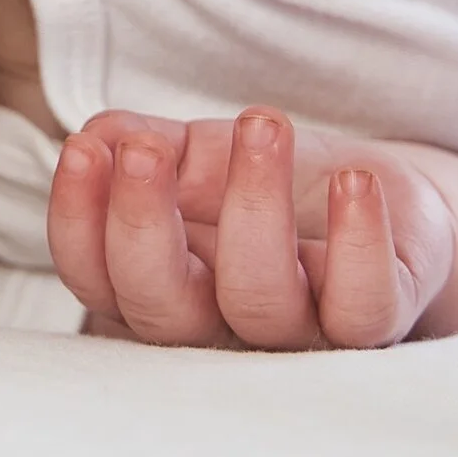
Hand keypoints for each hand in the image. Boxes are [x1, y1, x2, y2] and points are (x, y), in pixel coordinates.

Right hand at [48, 107, 455, 349]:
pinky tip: (352, 182)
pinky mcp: (373, 319)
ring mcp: (296, 332)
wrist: (377, 199)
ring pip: (260, 300)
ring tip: (261, 124)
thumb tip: (97, 136)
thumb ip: (143, 145)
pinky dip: (358, 243)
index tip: (82, 149)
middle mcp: (218, 325)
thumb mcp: (199, 157)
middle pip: (161, 309)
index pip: (98, 277)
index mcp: (162, 287)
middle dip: (143, 228)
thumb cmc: (271, 187)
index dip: (80, 222)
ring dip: (254, 207)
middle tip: (144, 152)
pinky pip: (363, 304)